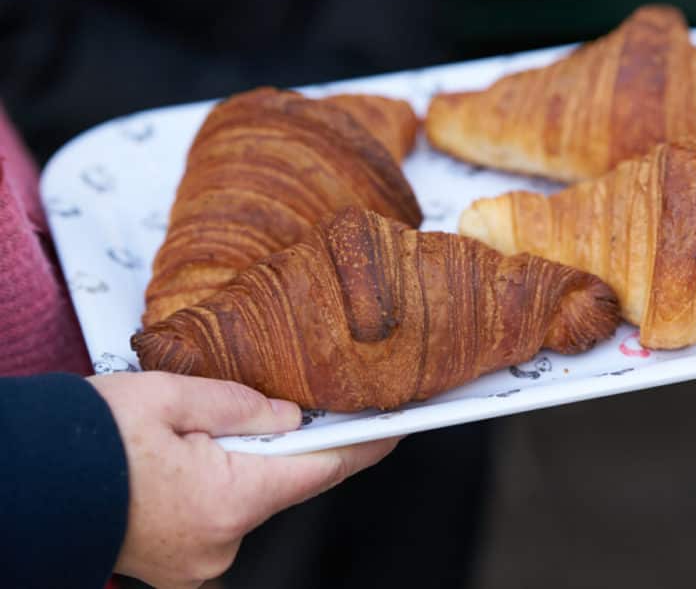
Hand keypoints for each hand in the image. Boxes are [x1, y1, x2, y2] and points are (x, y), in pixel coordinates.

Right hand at [87, 371, 397, 588]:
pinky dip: (219, 484)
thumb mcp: (168, 395)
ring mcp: (197, 560)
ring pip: (248, 497)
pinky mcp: (178, 563)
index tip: (396, 427)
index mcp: (226, 499)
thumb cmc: (83, 440)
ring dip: (242, 462)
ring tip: (198, 431)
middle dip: (284, 443)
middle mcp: (219, 542)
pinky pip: (219, 515)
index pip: (321, 469)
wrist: (21, 484)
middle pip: (282, 482)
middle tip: (268, 406)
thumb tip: (288, 416)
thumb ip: (239, 403)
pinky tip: (188, 459)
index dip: (364, 445)